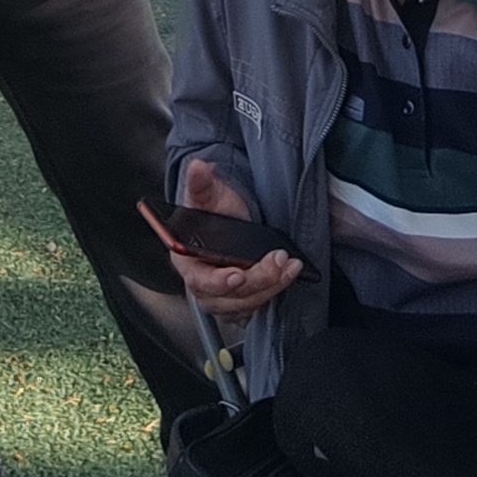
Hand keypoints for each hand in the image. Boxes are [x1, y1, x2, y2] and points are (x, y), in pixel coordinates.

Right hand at [168, 157, 302, 319]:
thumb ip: (201, 184)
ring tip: (289, 266)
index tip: (237, 276)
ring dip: (270, 287)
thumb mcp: (209, 195)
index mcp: (186, 260)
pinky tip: (285, 277)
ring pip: (243, 305)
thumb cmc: (214, 212)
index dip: (217, 281)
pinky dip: (272, 295)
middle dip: (257, 280)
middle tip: (279, 261)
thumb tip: (197, 167)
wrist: (229, 222)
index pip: (198, 279)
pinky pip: (253, 309)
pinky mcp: (238, 302)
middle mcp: (200, 284)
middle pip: (226, 296)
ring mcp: (219, 297)